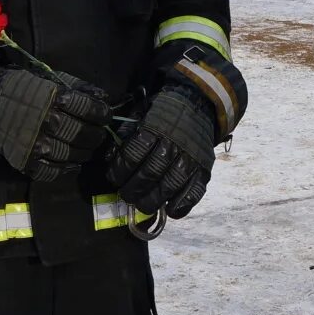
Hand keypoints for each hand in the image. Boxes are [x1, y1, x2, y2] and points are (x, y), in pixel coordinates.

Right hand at [0, 67, 111, 181]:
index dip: (103, 114)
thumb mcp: (51, 79)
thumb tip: (104, 98)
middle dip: (96, 136)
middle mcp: (49, 123)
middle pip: (85, 135)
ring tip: (86, 149)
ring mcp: (37, 145)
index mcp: (56, 100)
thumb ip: (78, 88)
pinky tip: (71, 163)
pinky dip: (66, 169)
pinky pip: (52, 171)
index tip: (104, 116)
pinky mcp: (26, 161)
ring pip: (72, 155)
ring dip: (84, 153)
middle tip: (98, 134)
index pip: (91, 110)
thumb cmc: (23, 88)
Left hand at [108, 84, 216, 216]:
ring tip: (142, 205)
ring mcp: (190, 159)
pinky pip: (194, 192)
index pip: (132, 155)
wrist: (199, 104)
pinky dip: (182, 205)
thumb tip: (109, 156)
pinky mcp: (203, 170)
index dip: (119, 170)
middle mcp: (173, 145)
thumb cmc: (164, 112)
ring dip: (152, 200)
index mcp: (154, 129)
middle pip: (149, 174)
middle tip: (126, 195)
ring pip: (169, 186)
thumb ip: (126, 133)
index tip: (113, 178)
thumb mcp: (141, 112)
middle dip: (133, 189)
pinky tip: (170, 210)